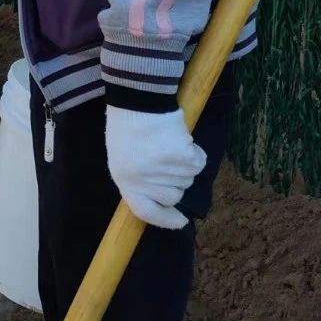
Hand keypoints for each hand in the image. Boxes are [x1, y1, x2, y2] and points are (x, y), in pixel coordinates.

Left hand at [104, 106, 205, 229]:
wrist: (138, 99)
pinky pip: (198, 163)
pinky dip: (195, 154)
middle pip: (174, 196)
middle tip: (166, 161)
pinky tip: (181, 140)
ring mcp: (165, 170)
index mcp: (125, 180)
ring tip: (167, 145)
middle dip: (174, 183)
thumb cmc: (127, 125)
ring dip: (183, 166)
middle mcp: (145, 180)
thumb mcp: (122, 157)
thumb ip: (137, 179)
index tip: (180, 221)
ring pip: (187, 179)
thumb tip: (160, 198)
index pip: (146, 212)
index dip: (164, 220)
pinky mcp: (182, 157)